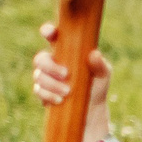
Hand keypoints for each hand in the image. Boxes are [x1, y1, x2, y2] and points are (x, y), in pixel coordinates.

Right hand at [30, 21, 110, 141]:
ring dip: (52, 84)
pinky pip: (38, 91)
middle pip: (40, 58)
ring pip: (38, 75)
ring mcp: (45, 77)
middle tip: (66, 74)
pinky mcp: (43, 93)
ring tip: (68, 92)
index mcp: (65, 51)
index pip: (52, 36)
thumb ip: (100, 65)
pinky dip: (48, 95)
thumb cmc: (97, 85)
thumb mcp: (103, 75)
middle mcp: (52, 62)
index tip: (50, 33)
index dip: (48, 31)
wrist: (92, 109)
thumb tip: (95, 54)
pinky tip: (60, 100)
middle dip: (50, 66)